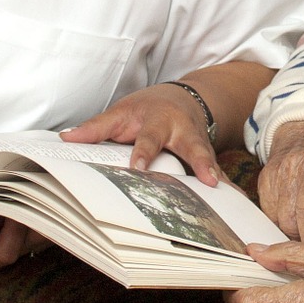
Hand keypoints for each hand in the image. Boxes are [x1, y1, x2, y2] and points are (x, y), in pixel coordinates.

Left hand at [62, 83, 218, 183]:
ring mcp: (199, 143)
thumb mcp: (120, 112)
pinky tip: (237, 203)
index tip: (138, 167)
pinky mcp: (208, 157)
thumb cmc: (146, 108)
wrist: (181, 98)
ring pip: (210, 160)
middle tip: (207, 180)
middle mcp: (183, 131)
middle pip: (192, 146)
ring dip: (219, 177)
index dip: (144, 152)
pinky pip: (218, 172)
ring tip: (227, 196)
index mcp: (158, 120)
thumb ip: (95, 128)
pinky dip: (228, 187)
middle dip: (201, 162)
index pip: (149, 137)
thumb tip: (66, 139)